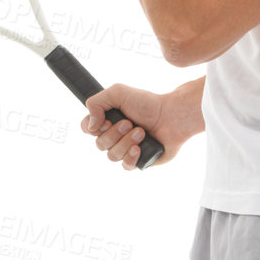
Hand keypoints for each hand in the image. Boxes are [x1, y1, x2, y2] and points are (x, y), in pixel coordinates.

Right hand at [80, 81, 201, 171]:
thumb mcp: (117, 93)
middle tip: (131, 122)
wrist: (171, 116)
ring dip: (126, 142)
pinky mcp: (138, 160)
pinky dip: (131, 157)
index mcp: (108, 120)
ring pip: (112, 156)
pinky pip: (125, 166)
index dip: (93, 127)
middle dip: (115, 133)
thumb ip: (96, 102)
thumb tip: (90, 126)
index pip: (87, 129)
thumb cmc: (147, 103)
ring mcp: (126, 149)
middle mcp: (115, 136)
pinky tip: (139, 148)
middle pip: (99, 144)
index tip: (107, 120)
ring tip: (142, 132)